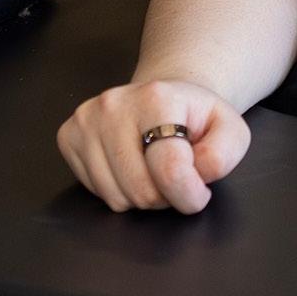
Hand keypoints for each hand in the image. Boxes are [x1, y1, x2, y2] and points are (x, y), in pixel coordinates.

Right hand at [57, 78, 250, 215]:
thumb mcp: (228, 129)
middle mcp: (114, 104)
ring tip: (152, 170)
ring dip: (141, 196)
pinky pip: (95, 193)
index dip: (189, 194)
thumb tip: (201, 172)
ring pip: (116, 197)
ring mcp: (86, 119)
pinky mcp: (68, 136)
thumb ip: (225, 152)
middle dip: (165, 196)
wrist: (161, 99)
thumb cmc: (194, 118)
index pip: (170, 170)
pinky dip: (118, 191)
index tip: (199, 193)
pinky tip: (130, 166)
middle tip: (174, 175)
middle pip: (140, 189)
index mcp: (156, 97)